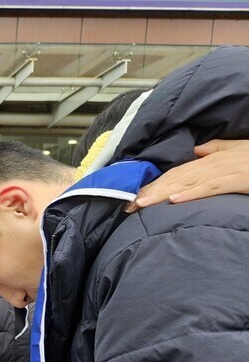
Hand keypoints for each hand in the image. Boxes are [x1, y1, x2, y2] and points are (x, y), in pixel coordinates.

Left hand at [126, 139, 248, 211]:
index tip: (135, 197)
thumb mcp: (240, 150)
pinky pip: (211, 187)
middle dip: (151, 191)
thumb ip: (218, 149)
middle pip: (177, 177)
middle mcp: (215, 161)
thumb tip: (196, 151)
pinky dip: (192, 193)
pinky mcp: (238, 180)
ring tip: (142, 204)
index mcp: (213, 158)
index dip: (154, 184)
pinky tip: (174, 201)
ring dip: (163, 193)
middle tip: (129, 206)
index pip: (177, 171)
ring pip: (188, 182)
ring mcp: (226, 170)